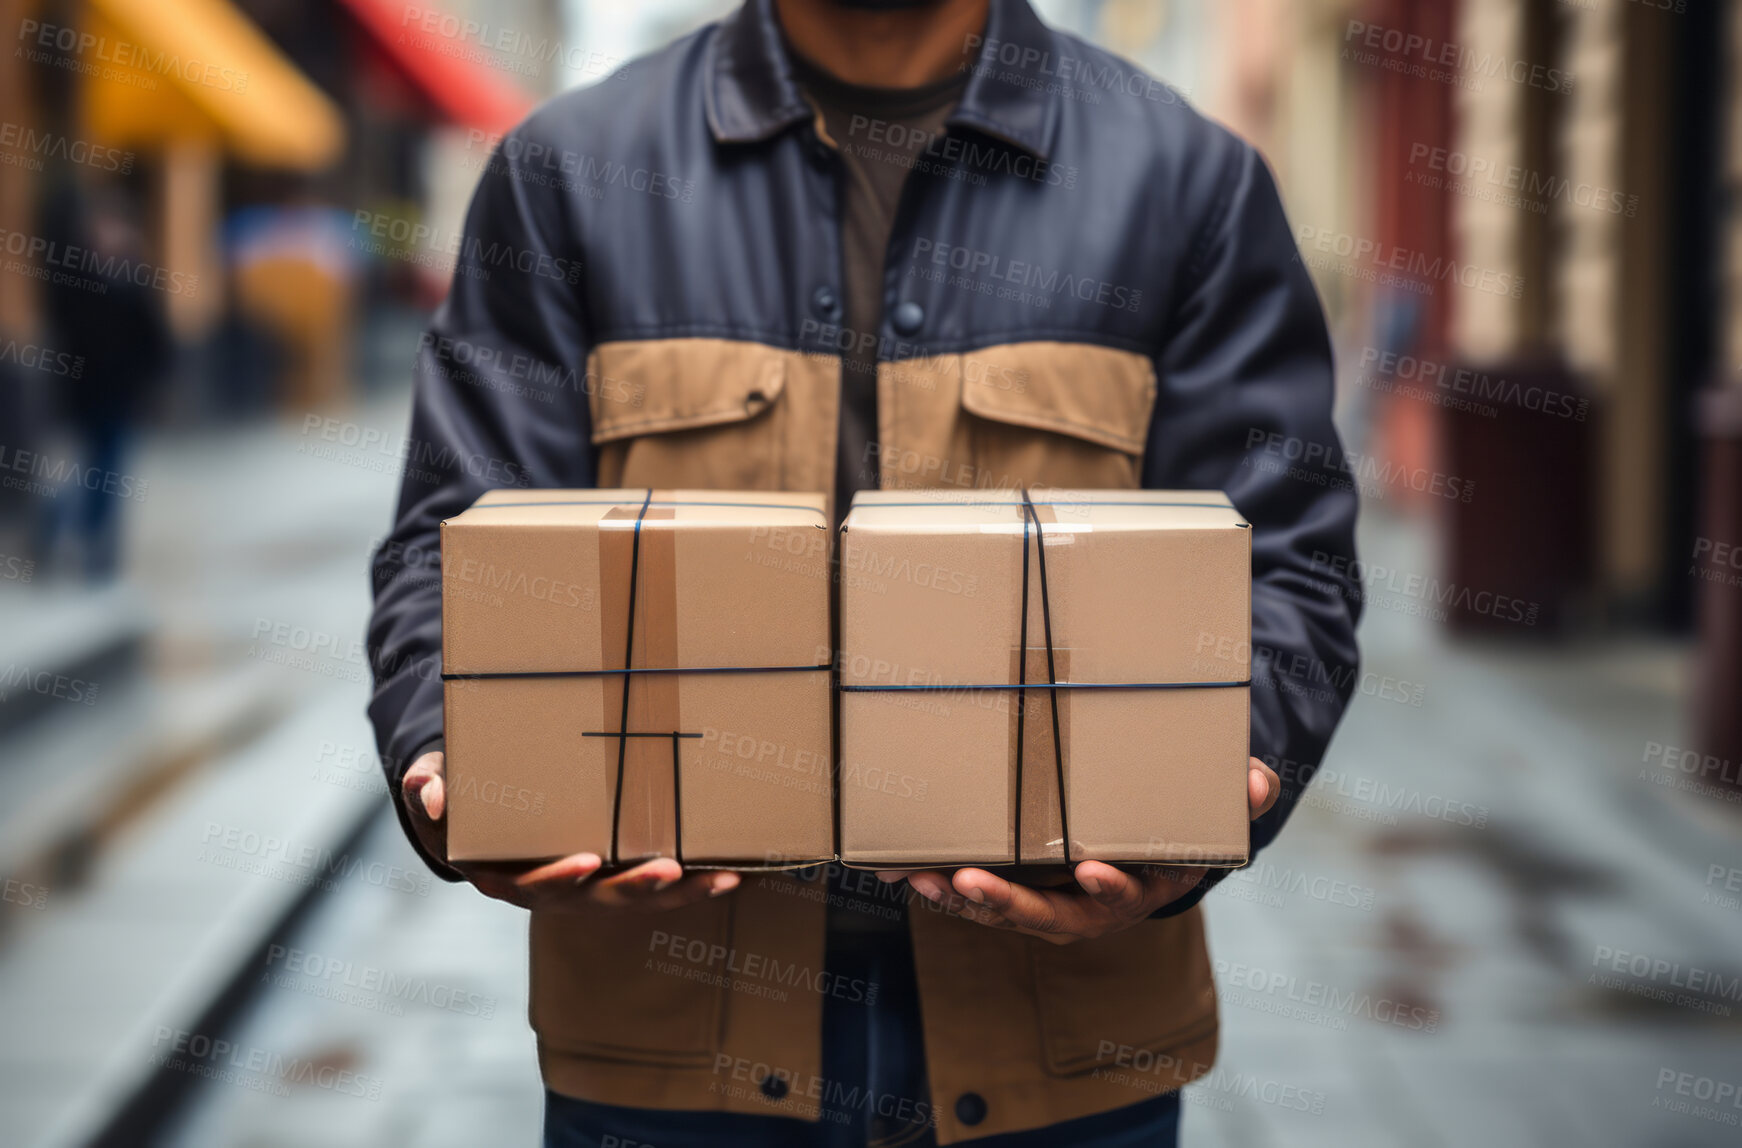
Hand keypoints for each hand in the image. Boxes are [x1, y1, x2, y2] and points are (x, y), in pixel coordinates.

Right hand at [399, 749, 738, 911]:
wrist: (477, 804)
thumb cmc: (457, 789)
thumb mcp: (436, 781)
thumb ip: (430, 784)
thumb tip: (431, 795)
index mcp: (502, 872)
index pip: (530, 885)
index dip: (558, 878)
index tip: (584, 862)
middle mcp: (548, 888)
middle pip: (593, 900)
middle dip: (631, 889)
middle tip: (666, 870)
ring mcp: (586, 886)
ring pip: (633, 898)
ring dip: (676, 893)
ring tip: (717, 877)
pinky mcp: (616, 874)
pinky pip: (657, 886)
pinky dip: (693, 882)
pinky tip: (732, 872)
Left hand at [879, 756, 1280, 944]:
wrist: (1160, 837)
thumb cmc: (1188, 814)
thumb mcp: (1220, 803)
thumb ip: (1240, 793)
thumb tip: (1257, 784)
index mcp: (1147, 884)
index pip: (1128, 893)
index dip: (1111, 888)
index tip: (1092, 871)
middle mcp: (1096, 905)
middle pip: (1052, 915)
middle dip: (1010, 904)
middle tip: (971, 884)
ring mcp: (1055, 900)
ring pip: (1006, 910)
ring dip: (963, 899)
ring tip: (923, 879)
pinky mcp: (1021, 886)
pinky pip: (980, 892)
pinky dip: (946, 884)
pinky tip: (906, 870)